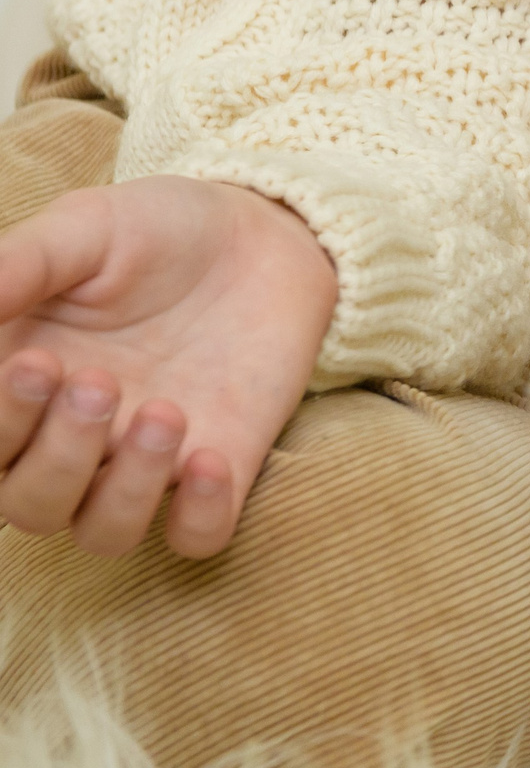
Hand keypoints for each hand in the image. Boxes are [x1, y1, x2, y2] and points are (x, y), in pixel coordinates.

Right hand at [0, 176, 337, 557]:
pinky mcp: (220, 467)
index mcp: (17, 385)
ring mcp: (144, 460)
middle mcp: (70, 438)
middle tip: (95, 381)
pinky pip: (196, 537)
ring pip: (102, 531)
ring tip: (164, 412)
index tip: (34, 363)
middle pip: (27, 503)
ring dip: (123, 490)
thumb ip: (21, 266)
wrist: (265, 233)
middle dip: (55, 455)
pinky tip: (211, 460)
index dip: (0, 421)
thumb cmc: (158, 231)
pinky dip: (197, 517)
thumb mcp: (85, 230)